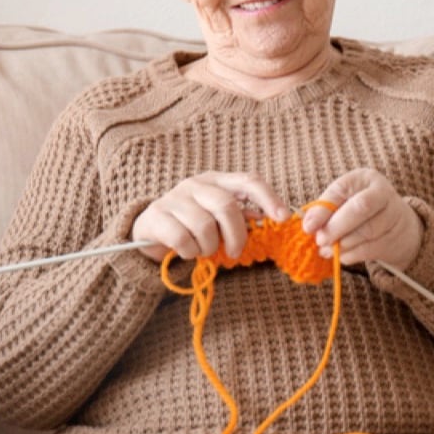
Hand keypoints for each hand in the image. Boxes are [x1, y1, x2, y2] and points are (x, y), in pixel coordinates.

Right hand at [133, 172, 290, 262]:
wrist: (151, 232)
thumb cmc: (193, 226)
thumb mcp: (219, 219)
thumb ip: (242, 215)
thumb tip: (273, 216)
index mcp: (217, 181)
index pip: (248, 180)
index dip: (268, 197)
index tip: (283, 217)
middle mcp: (196, 184)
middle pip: (226, 206)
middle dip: (236, 235)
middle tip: (235, 252)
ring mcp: (174, 197)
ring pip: (204, 226)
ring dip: (209, 247)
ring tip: (204, 250)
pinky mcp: (157, 215)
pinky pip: (182, 239)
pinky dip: (190, 252)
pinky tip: (187, 252)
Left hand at [302, 169, 422, 267]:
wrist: (397, 226)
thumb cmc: (361, 212)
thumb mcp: (343, 202)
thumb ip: (325, 210)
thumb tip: (308, 225)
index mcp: (364, 178)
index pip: (341, 190)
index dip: (323, 209)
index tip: (308, 227)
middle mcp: (382, 192)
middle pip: (360, 208)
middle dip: (335, 227)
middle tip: (320, 240)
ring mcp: (393, 215)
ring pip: (366, 231)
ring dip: (342, 244)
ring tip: (327, 250)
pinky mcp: (395, 238)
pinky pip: (370, 248)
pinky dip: (352, 255)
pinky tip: (342, 255)